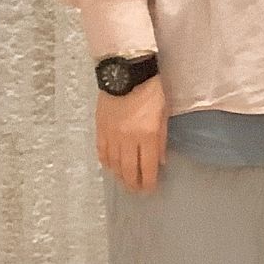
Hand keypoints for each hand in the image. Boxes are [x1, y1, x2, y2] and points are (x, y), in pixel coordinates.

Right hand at [97, 75, 167, 192]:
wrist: (126, 73)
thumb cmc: (150, 91)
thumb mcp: (163, 115)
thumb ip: (161, 140)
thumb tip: (160, 161)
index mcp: (147, 136)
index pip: (147, 168)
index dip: (148, 182)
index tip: (150, 189)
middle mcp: (128, 139)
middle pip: (128, 170)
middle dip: (133, 184)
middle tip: (136, 190)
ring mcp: (112, 134)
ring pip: (113, 163)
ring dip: (119, 175)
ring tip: (124, 182)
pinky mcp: (100, 128)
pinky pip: (101, 151)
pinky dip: (106, 161)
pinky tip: (110, 166)